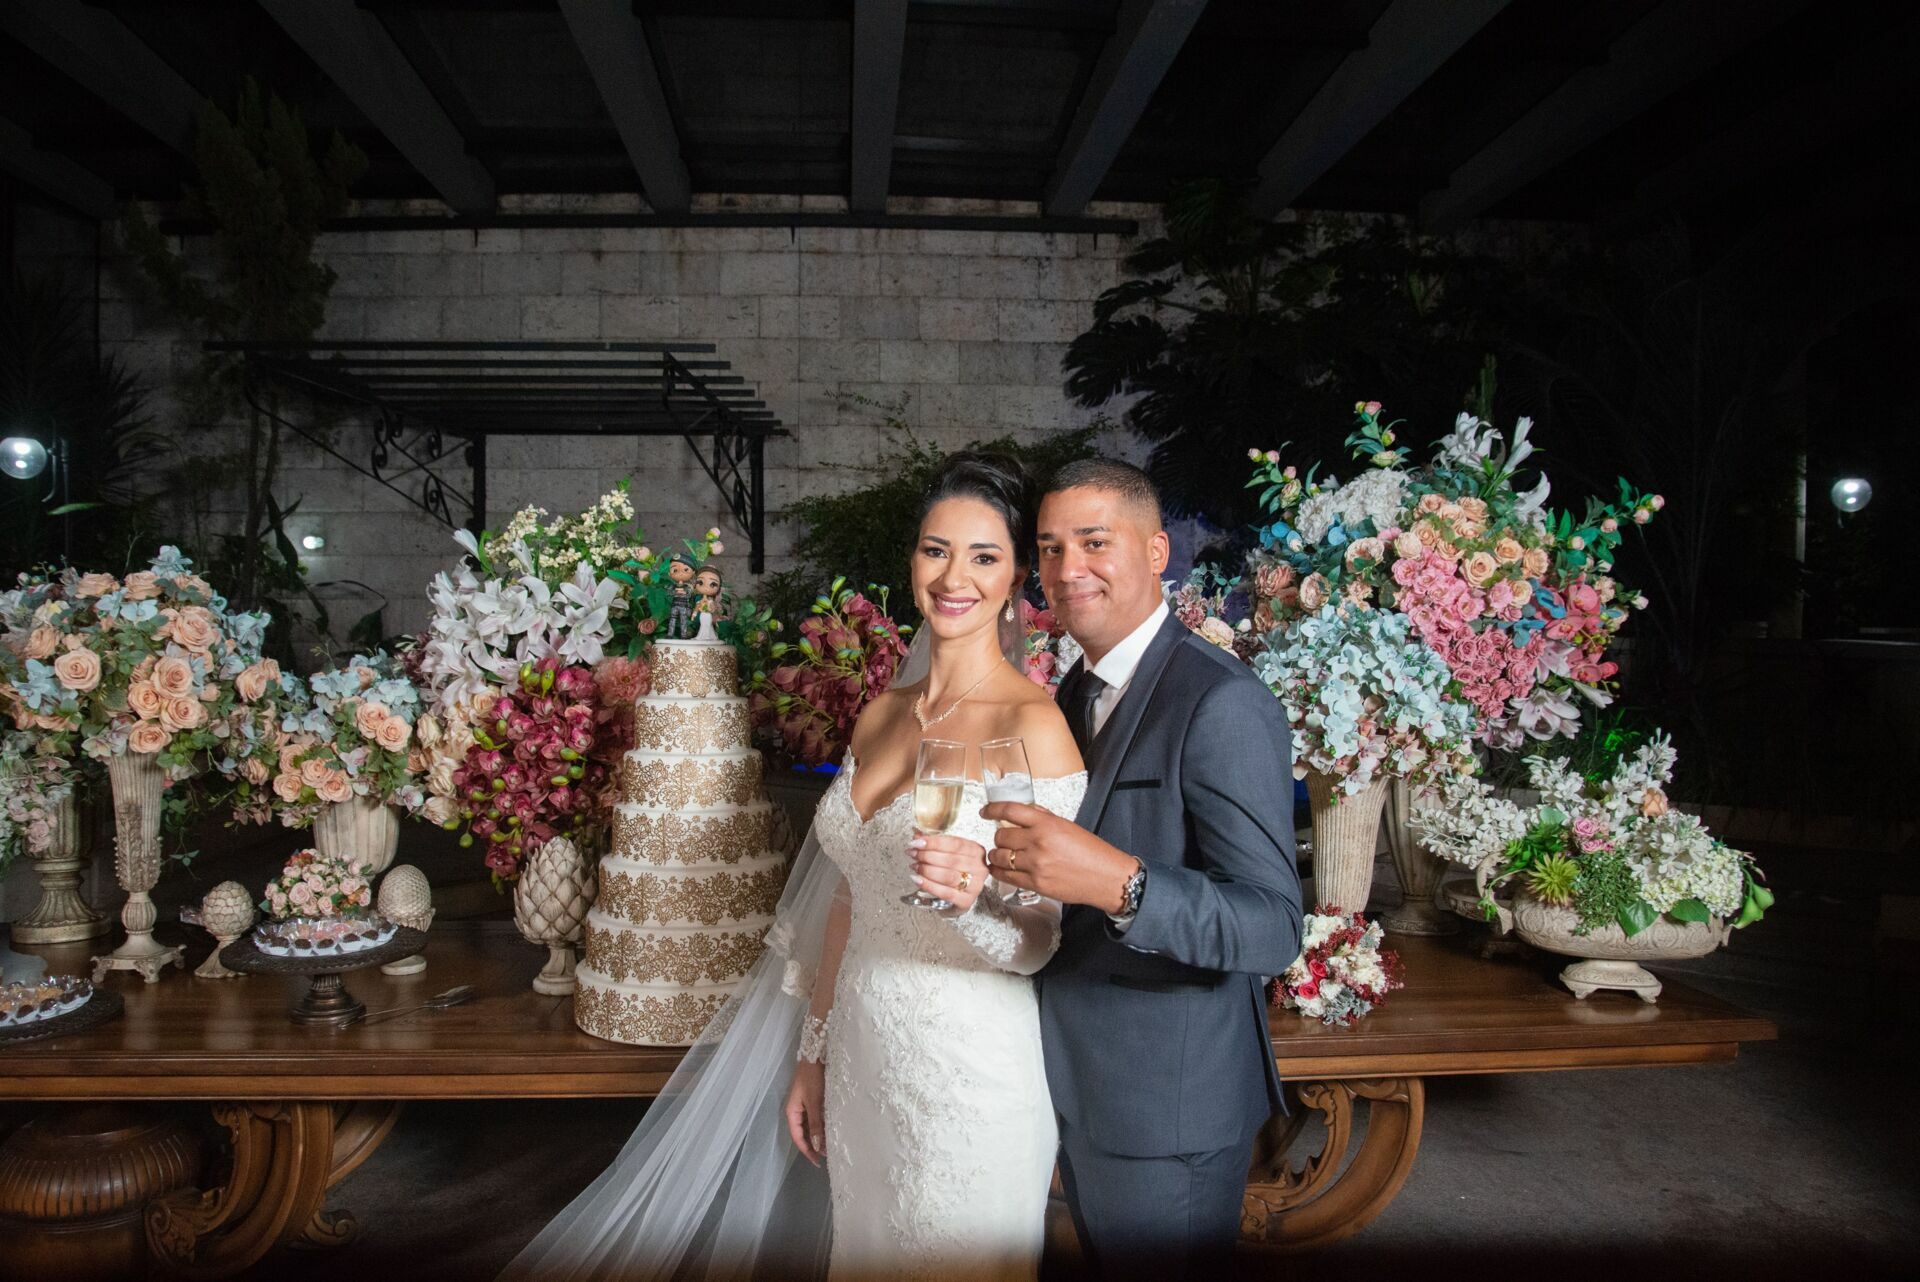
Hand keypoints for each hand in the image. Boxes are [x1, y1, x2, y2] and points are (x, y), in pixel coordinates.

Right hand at [784, 1061, 825, 1165]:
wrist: (815, 1054)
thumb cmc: (813, 1078)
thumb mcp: (815, 1102)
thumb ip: (816, 1124)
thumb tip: (817, 1145)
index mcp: (792, 1112)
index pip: (798, 1137)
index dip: (807, 1151)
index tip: (818, 1162)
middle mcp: (796, 1111)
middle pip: (803, 1133)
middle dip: (814, 1145)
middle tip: (828, 1154)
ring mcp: (804, 1105)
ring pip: (809, 1126)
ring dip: (818, 1136)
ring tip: (831, 1145)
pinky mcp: (812, 1099)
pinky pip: (815, 1118)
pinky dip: (821, 1126)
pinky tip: (830, 1130)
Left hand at [907, 831, 988, 912]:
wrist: (958, 898)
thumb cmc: (954, 871)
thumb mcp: (947, 854)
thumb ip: (934, 844)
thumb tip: (916, 834)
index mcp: (976, 851)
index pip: (955, 843)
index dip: (934, 842)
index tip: (917, 842)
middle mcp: (979, 868)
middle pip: (951, 860)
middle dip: (927, 856)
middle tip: (913, 854)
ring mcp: (975, 886)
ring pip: (948, 876)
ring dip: (927, 870)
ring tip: (914, 866)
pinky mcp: (966, 901)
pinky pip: (945, 892)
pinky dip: (929, 885)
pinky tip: (917, 879)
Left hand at [980, 802, 1137, 912]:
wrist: (1106, 876)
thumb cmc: (1090, 850)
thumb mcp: (1066, 825)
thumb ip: (1042, 818)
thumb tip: (1020, 813)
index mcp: (1046, 823)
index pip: (1009, 810)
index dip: (992, 810)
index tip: (985, 812)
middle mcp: (1038, 842)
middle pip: (1001, 836)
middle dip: (999, 837)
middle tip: (1003, 840)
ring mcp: (1035, 864)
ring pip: (999, 857)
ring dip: (996, 855)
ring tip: (1000, 855)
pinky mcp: (1035, 884)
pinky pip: (1005, 876)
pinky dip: (998, 871)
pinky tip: (999, 869)